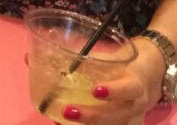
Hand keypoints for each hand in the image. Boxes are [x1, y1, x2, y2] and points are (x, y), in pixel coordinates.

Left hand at [45, 39, 163, 124]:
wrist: (147, 78)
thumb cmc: (119, 64)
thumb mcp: (104, 58)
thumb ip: (74, 59)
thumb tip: (29, 58)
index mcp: (134, 83)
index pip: (129, 88)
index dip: (114, 91)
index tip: (95, 90)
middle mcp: (136, 107)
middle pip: (118, 116)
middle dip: (92, 116)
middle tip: (67, 111)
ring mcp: (132, 121)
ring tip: (61, 122)